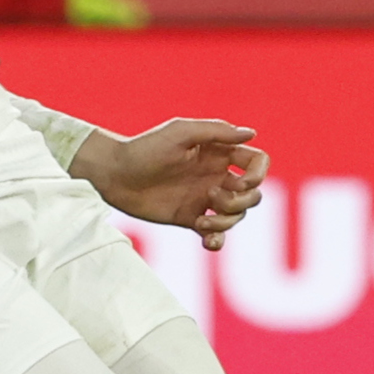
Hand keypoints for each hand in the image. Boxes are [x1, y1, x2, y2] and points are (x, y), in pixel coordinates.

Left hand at [73, 118, 267, 249]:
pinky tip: (208, 242)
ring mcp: (204, 199)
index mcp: (218, 153)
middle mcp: (215, 176)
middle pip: (252, 194)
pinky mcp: (190, 218)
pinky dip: (218, 241)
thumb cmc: (145, 148)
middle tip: (212, 197)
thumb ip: (216, 131)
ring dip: (226, 222)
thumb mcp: (180, 132)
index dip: (259, 174)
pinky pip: (215, 234)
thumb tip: (252, 134)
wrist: (115, 175)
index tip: (242, 182)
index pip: (257, 162)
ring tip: (202, 221)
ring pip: (236, 216)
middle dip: (242, 201)